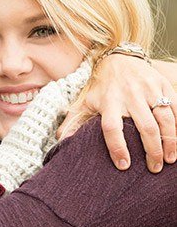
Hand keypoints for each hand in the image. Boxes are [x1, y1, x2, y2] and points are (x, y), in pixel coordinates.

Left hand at [60, 55, 176, 172]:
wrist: (118, 57)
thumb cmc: (101, 86)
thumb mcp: (85, 101)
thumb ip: (74, 121)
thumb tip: (61, 141)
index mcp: (108, 102)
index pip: (112, 128)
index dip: (117, 148)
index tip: (123, 166)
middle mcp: (130, 95)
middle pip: (144, 127)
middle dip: (152, 151)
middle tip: (154, 168)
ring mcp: (149, 90)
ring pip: (165, 119)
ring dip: (170, 142)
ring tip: (169, 159)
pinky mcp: (162, 85)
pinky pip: (176, 107)